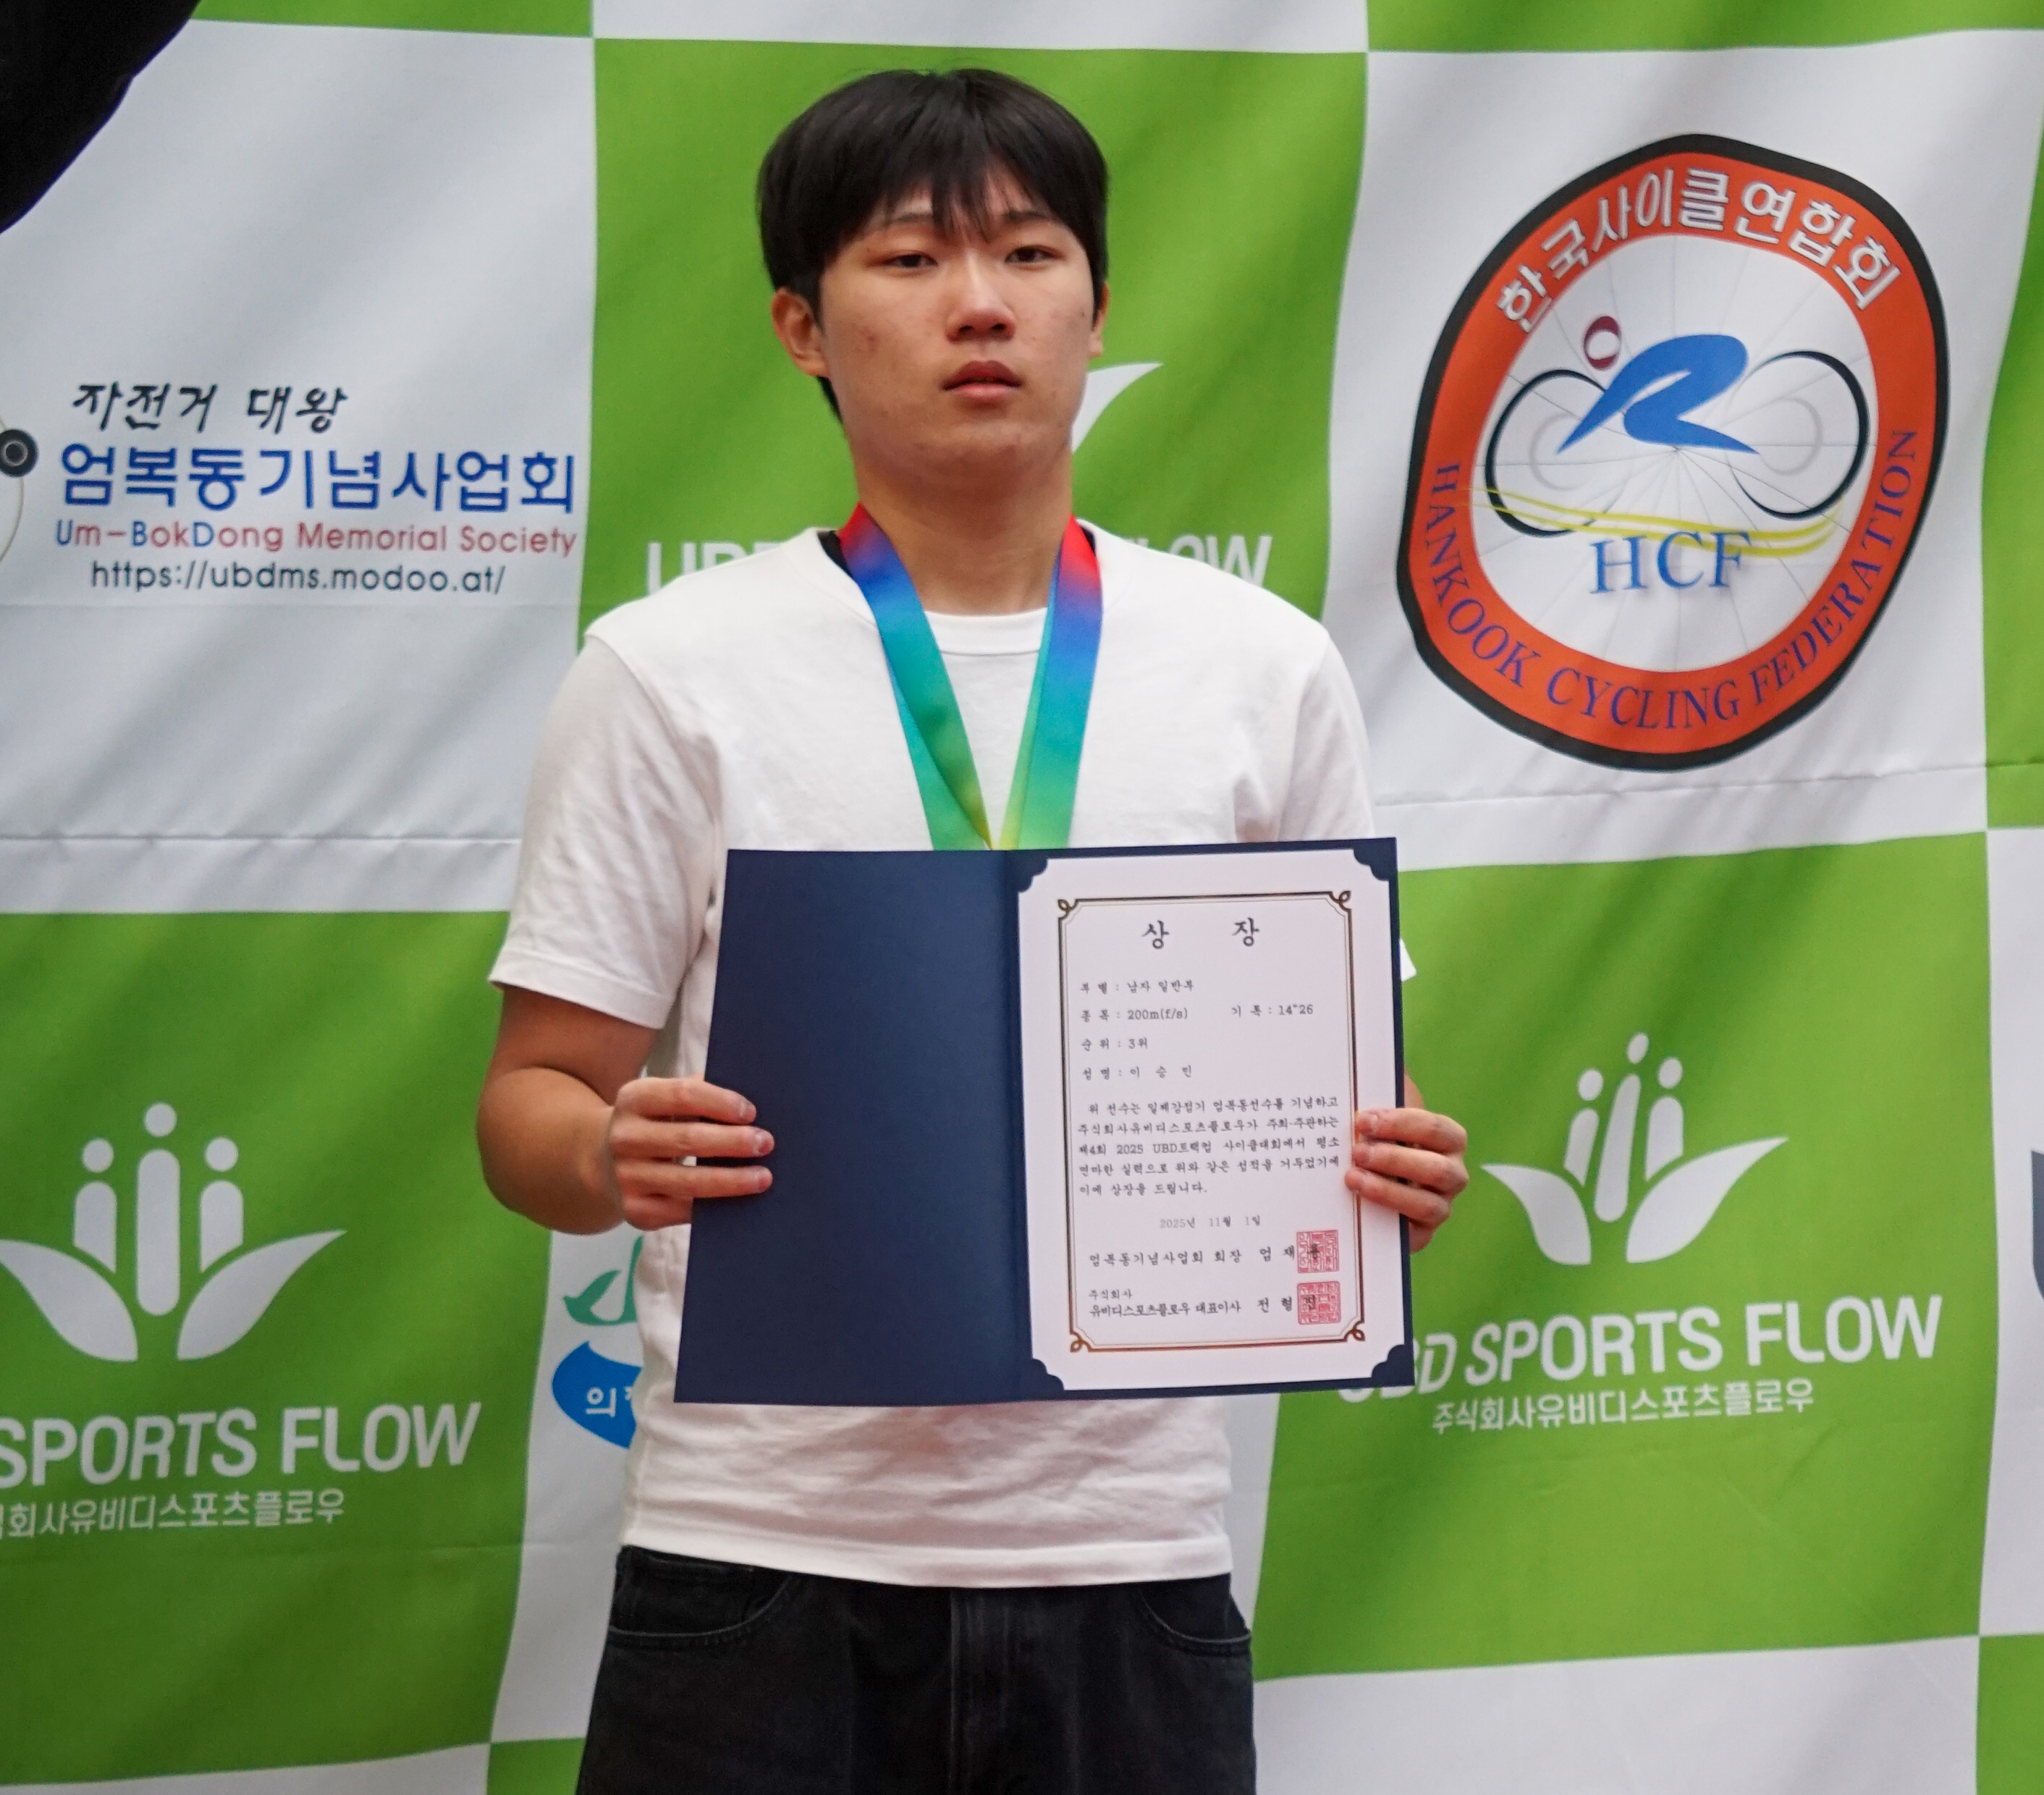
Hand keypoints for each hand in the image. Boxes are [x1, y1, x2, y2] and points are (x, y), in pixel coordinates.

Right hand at [602, 1076, 772, 1230]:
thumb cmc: (655, 1123)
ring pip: (689, 1181)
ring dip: (732, 1180)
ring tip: (763, 1177)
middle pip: (688, 1139)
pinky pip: (683, 1211)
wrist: (605, 1162)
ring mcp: (626, 1176)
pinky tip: (738, 1201)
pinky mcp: (635, 1210)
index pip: (683, 1095)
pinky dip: (715, 1206)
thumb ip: (701, 1092)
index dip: (720, 1103)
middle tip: (766, 1143)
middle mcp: (624, 1137)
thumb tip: (750, 1108)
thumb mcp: (665, 1099)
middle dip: (733, 1142)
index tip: (751, 1112)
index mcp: (634, 1098)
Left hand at [1346, 1073, 1467, 1250]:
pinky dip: (1389, 1222)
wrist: (1367, 1176)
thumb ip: (1382, 1084)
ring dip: (1388, 1191)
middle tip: (1357, 1151)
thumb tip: (1369, 1052)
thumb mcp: (1382, 1109)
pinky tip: (1361, 1210)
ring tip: (1352, 1178)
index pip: (1436, 1130)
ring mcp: (1440, 1206)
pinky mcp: (1422, 1234)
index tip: (1363, 1120)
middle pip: (1436, 1170)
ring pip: (1427, 1204)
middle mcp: (1452, 1174)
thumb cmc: (1379, 1135)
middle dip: (1395, 1159)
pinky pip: (1413, 1235)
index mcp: (1448, 1140)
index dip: (1401, 1124)